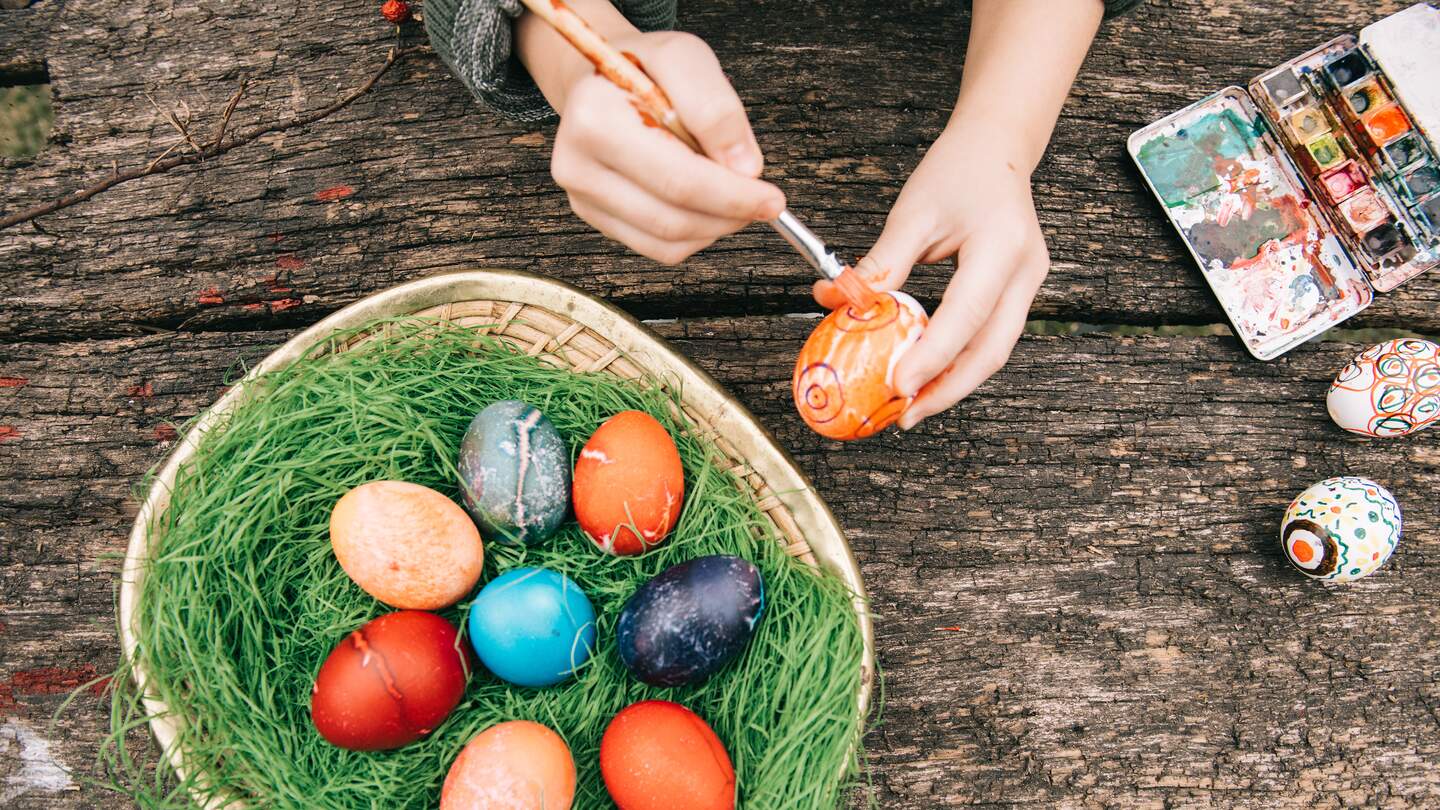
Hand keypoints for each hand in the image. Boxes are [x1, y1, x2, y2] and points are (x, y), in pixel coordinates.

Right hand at [527, 24, 784, 264]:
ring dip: (715, 227)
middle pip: (672, 218)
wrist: (604, 82)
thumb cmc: (647, 70)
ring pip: (668, 242)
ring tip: (733, 197)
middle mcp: (577, 164)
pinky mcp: (593, 218)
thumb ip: (717, 108)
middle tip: (764, 203)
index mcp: (595, 119)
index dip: (733, 196)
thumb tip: (744, 169)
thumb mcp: (687, 59)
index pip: (678, 179)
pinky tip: (706, 207)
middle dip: (729, 215)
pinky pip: (658, 249)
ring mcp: (582, 197)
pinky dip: (695, 235)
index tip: (773, 200)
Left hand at [814, 126, 1049, 428]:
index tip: (899, 385)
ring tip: (911, 404)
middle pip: (991, 351)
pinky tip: (927, 375)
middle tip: (905, 414)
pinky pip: (990, 338)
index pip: (966, 315)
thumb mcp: (912, 214)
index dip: (933, 355)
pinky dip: (958, 362)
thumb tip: (837, 302)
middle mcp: (1026, 272)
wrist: (998, 147)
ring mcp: (1029, 285)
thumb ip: (882, 264)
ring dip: (953, 383)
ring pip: (994, 351)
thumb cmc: (957, 171)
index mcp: (1002, 247)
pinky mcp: (1018, 292)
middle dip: (947, 389)